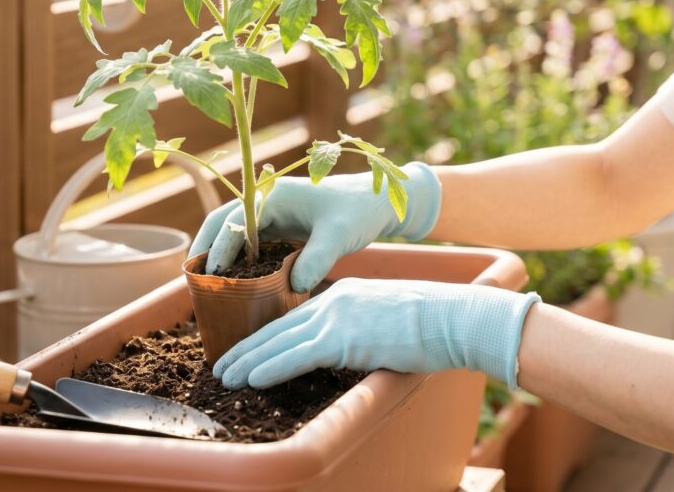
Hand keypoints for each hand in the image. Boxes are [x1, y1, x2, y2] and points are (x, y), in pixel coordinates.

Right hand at [188, 162, 441, 292]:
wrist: (376, 201)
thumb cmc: (358, 211)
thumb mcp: (339, 235)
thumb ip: (317, 259)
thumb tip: (294, 287)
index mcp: (273, 196)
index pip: (234, 222)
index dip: (219, 250)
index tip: (210, 277)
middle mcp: (265, 200)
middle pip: (221, 222)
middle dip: (204, 249)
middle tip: (191, 281)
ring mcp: (270, 212)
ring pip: (231, 232)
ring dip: (216, 254)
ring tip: (203, 285)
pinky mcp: (278, 225)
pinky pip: (248, 241)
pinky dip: (235, 258)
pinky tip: (232, 282)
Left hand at [213, 277, 540, 389]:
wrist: (453, 317)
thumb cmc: (432, 324)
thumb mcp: (386, 319)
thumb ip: (359, 330)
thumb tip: (347, 351)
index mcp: (343, 294)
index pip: (293, 317)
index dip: (265, 335)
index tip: (244, 349)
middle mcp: (333, 300)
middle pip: (277, 327)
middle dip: (246, 348)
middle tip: (220, 364)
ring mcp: (337, 317)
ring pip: (279, 341)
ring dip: (247, 361)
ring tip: (224, 376)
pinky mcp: (344, 338)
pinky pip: (297, 355)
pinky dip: (270, 368)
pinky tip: (250, 379)